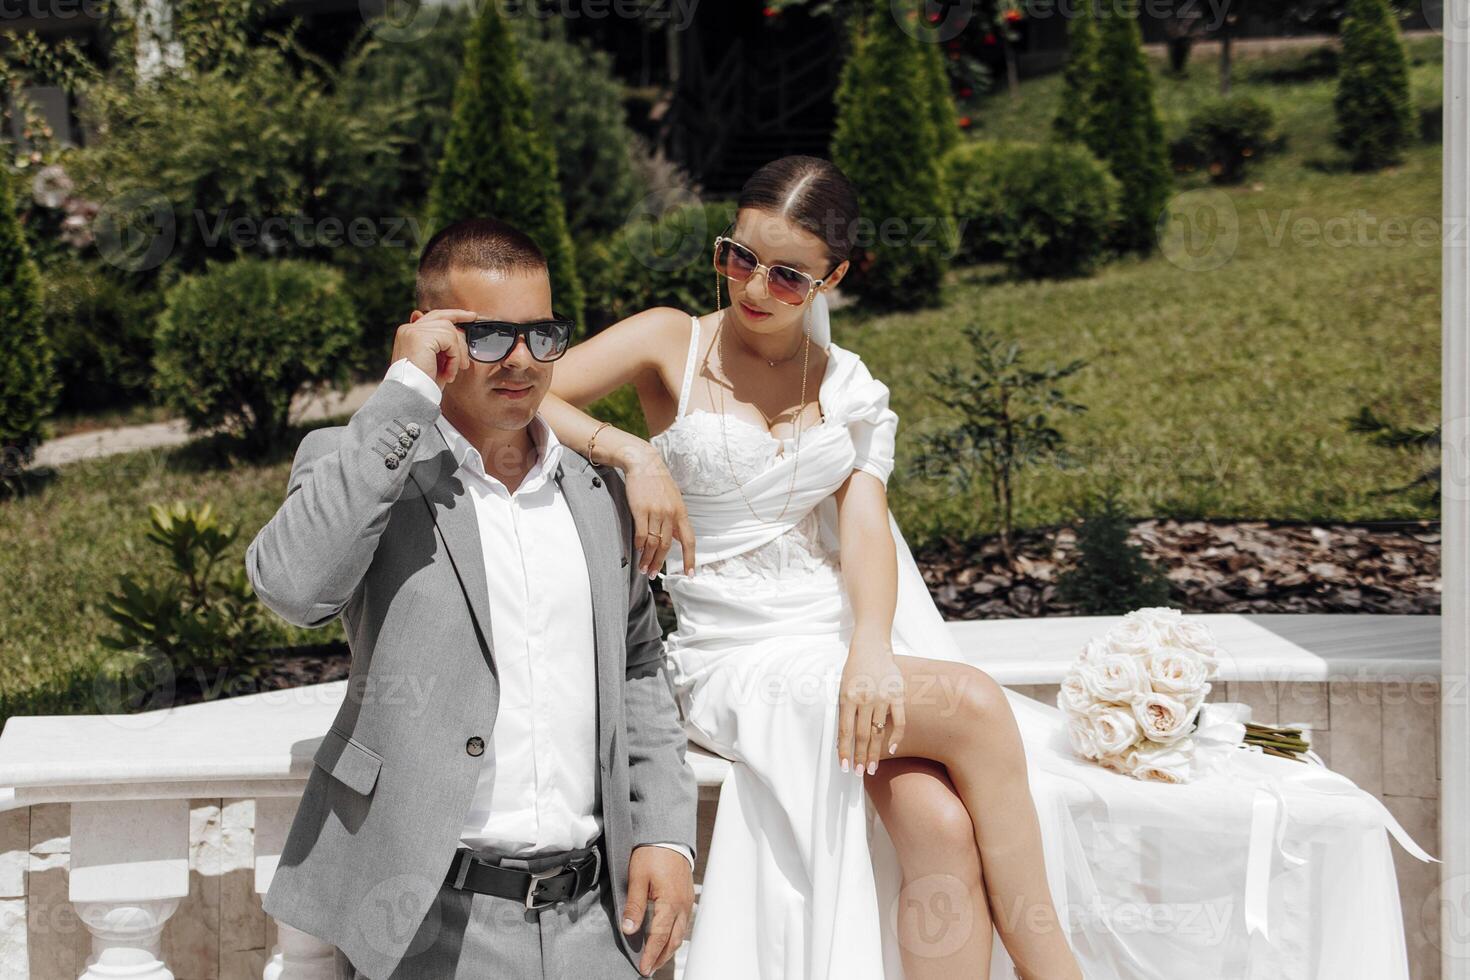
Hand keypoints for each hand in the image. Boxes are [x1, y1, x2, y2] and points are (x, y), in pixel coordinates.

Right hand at [391, 309, 479, 390]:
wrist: (411, 396)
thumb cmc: (423, 384)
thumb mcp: (436, 362)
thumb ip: (443, 345)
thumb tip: (459, 331)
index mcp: (409, 333)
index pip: (434, 316)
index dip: (454, 314)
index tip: (471, 316)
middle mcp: (408, 329)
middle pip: (443, 318)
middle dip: (461, 323)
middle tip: (473, 328)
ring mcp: (413, 331)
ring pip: (450, 331)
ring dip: (457, 353)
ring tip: (453, 371)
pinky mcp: (420, 337)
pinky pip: (450, 341)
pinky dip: (455, 358)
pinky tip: (449, 372)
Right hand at [621, 446, 695, 577]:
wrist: (644, 463)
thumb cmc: (657, 482)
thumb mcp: (674, 499)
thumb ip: (675, 519)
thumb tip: (677, 538)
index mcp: (681, 513)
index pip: (689, 540)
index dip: (690, 559)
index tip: (690, 574)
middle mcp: (670, 514)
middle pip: (666, 546)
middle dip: (660, 563)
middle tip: (653, 574)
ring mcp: (656, 512)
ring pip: (653, 543)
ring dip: (648, 559)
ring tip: (643, 568)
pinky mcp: (640, 509)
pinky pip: (641, 534)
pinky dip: (639, 545)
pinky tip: (637, 551)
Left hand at [622, 844, 693, 975]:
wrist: (667, 835)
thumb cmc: (652, 853)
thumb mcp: (637, 878)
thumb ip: (634, 906)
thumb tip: (629, 929)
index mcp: (670, 902)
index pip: (660, 937)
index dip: (651, 955)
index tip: (643, 968)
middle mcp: (682, 905)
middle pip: (674, 940)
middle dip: (661, 957)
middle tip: (649, 968)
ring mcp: (687, 901)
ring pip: (681, 934)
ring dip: (668, 948)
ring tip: (656, 958)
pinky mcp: (687, 896)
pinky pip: (683, 923)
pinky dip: (674, 935)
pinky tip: (666, 937)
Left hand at [837, 629, 906, 775]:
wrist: (871, 647)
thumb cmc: (854, 669)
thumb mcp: (842, 687)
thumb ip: (844, 710)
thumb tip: (844, 737)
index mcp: (847, 697)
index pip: (845, 731)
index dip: (845, 751)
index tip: (844, 767)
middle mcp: (865, 699)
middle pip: (862, 735)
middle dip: (860, 757)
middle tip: (859, 772)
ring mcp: (882, 698)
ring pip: (878, 732)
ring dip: (875, 752)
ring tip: (872, 768)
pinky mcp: (897, 695)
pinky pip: (899, 721)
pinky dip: (895, 737)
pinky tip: (890, 749)